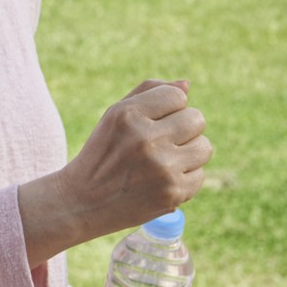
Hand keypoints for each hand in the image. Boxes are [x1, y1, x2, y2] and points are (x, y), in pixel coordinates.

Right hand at [21, 80, 210, 262]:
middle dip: (183, 129)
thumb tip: (186, 84)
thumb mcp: (113, 116)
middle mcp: (145, 139)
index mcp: (127, 115)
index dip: (169, 108)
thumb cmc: (102, 153)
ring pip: (204, 147)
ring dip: (189, 153)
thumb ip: (148, 93)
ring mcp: (161, 167)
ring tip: (163, 161)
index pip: (177, 96)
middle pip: (196, 119)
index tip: (154, 121)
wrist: (83, 202)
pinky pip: (200, 175)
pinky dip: (184, 178)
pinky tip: (161, 181)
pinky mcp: (173, 193)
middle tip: (161, 142)